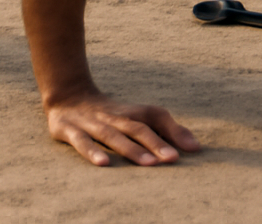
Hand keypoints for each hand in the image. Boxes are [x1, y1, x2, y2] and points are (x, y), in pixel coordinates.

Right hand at [45, 89, 200, 166]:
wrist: (65, 96)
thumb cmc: (109, 114)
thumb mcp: (137, 117)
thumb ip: (166, 130)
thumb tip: (196, 147)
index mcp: (130, 112)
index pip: (154, 116)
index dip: (172, 131)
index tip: (191, 150)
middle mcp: (113, 116)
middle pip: (136, 127)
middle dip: (155, 143)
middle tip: (172, 159)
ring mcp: (90, 123)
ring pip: (112, 135)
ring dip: (130, 149)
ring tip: (148, 163)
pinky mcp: (68, 130)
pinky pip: (81, 142)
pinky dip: (92, 151)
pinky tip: (104, 164)